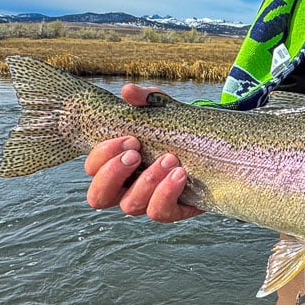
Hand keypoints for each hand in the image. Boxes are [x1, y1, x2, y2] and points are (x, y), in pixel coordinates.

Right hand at [82, 84, 202, 221]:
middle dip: (114, 173)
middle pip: (99, 197)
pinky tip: (180, 174)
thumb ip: (144, 99)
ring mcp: (146, 201)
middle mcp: (124, 188)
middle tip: (137, 152)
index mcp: (114, 164)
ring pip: (131, 205)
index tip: (129, 139)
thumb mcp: (161, 108)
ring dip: (147, 181)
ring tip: (170, 159)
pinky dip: (166, 193)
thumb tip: (127, 91)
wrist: (212, 145)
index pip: (92, 169)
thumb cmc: (175, 127)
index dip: (103, 156)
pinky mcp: (171, 210)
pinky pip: (159, 213)